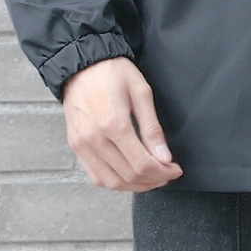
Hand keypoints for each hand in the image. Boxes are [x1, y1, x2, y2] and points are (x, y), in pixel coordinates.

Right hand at [62, 56, 182, 191]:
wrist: (83, 64)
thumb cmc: (113, 73)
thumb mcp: (141, 92)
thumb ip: (152, 128)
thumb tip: (164, 157)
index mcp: (113, 123)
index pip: (142, 163)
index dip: (163, 172)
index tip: (175, 169)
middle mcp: (94, 139)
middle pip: (128, 175)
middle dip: (153, 180)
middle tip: (168, 173)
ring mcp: (82, 145)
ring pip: (111, 182)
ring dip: (135, 185)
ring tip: (152, 178)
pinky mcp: (75, 146)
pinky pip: (95, 176)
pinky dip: (114, 182)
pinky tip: (129, 175)